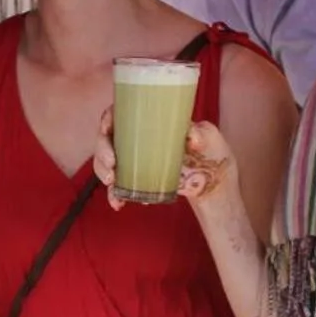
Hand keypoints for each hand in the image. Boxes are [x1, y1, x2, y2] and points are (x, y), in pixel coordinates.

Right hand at [96, 114, 240, 214]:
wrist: (213, 178)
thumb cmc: (210, 150)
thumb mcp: (208, 137)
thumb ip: (200, 134)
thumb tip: (191, 137)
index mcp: (150, 119)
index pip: (120, 113)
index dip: (107, 119)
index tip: (107, 130)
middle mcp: (137, 137)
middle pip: (107, 139)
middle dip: (102, 152)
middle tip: (112, 166)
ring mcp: (134, 159)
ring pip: (107, 161)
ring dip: (103, 172)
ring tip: (112, 184)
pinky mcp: (136, 179)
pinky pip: (117, 185)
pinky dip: (114, 195)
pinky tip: (118, 204)